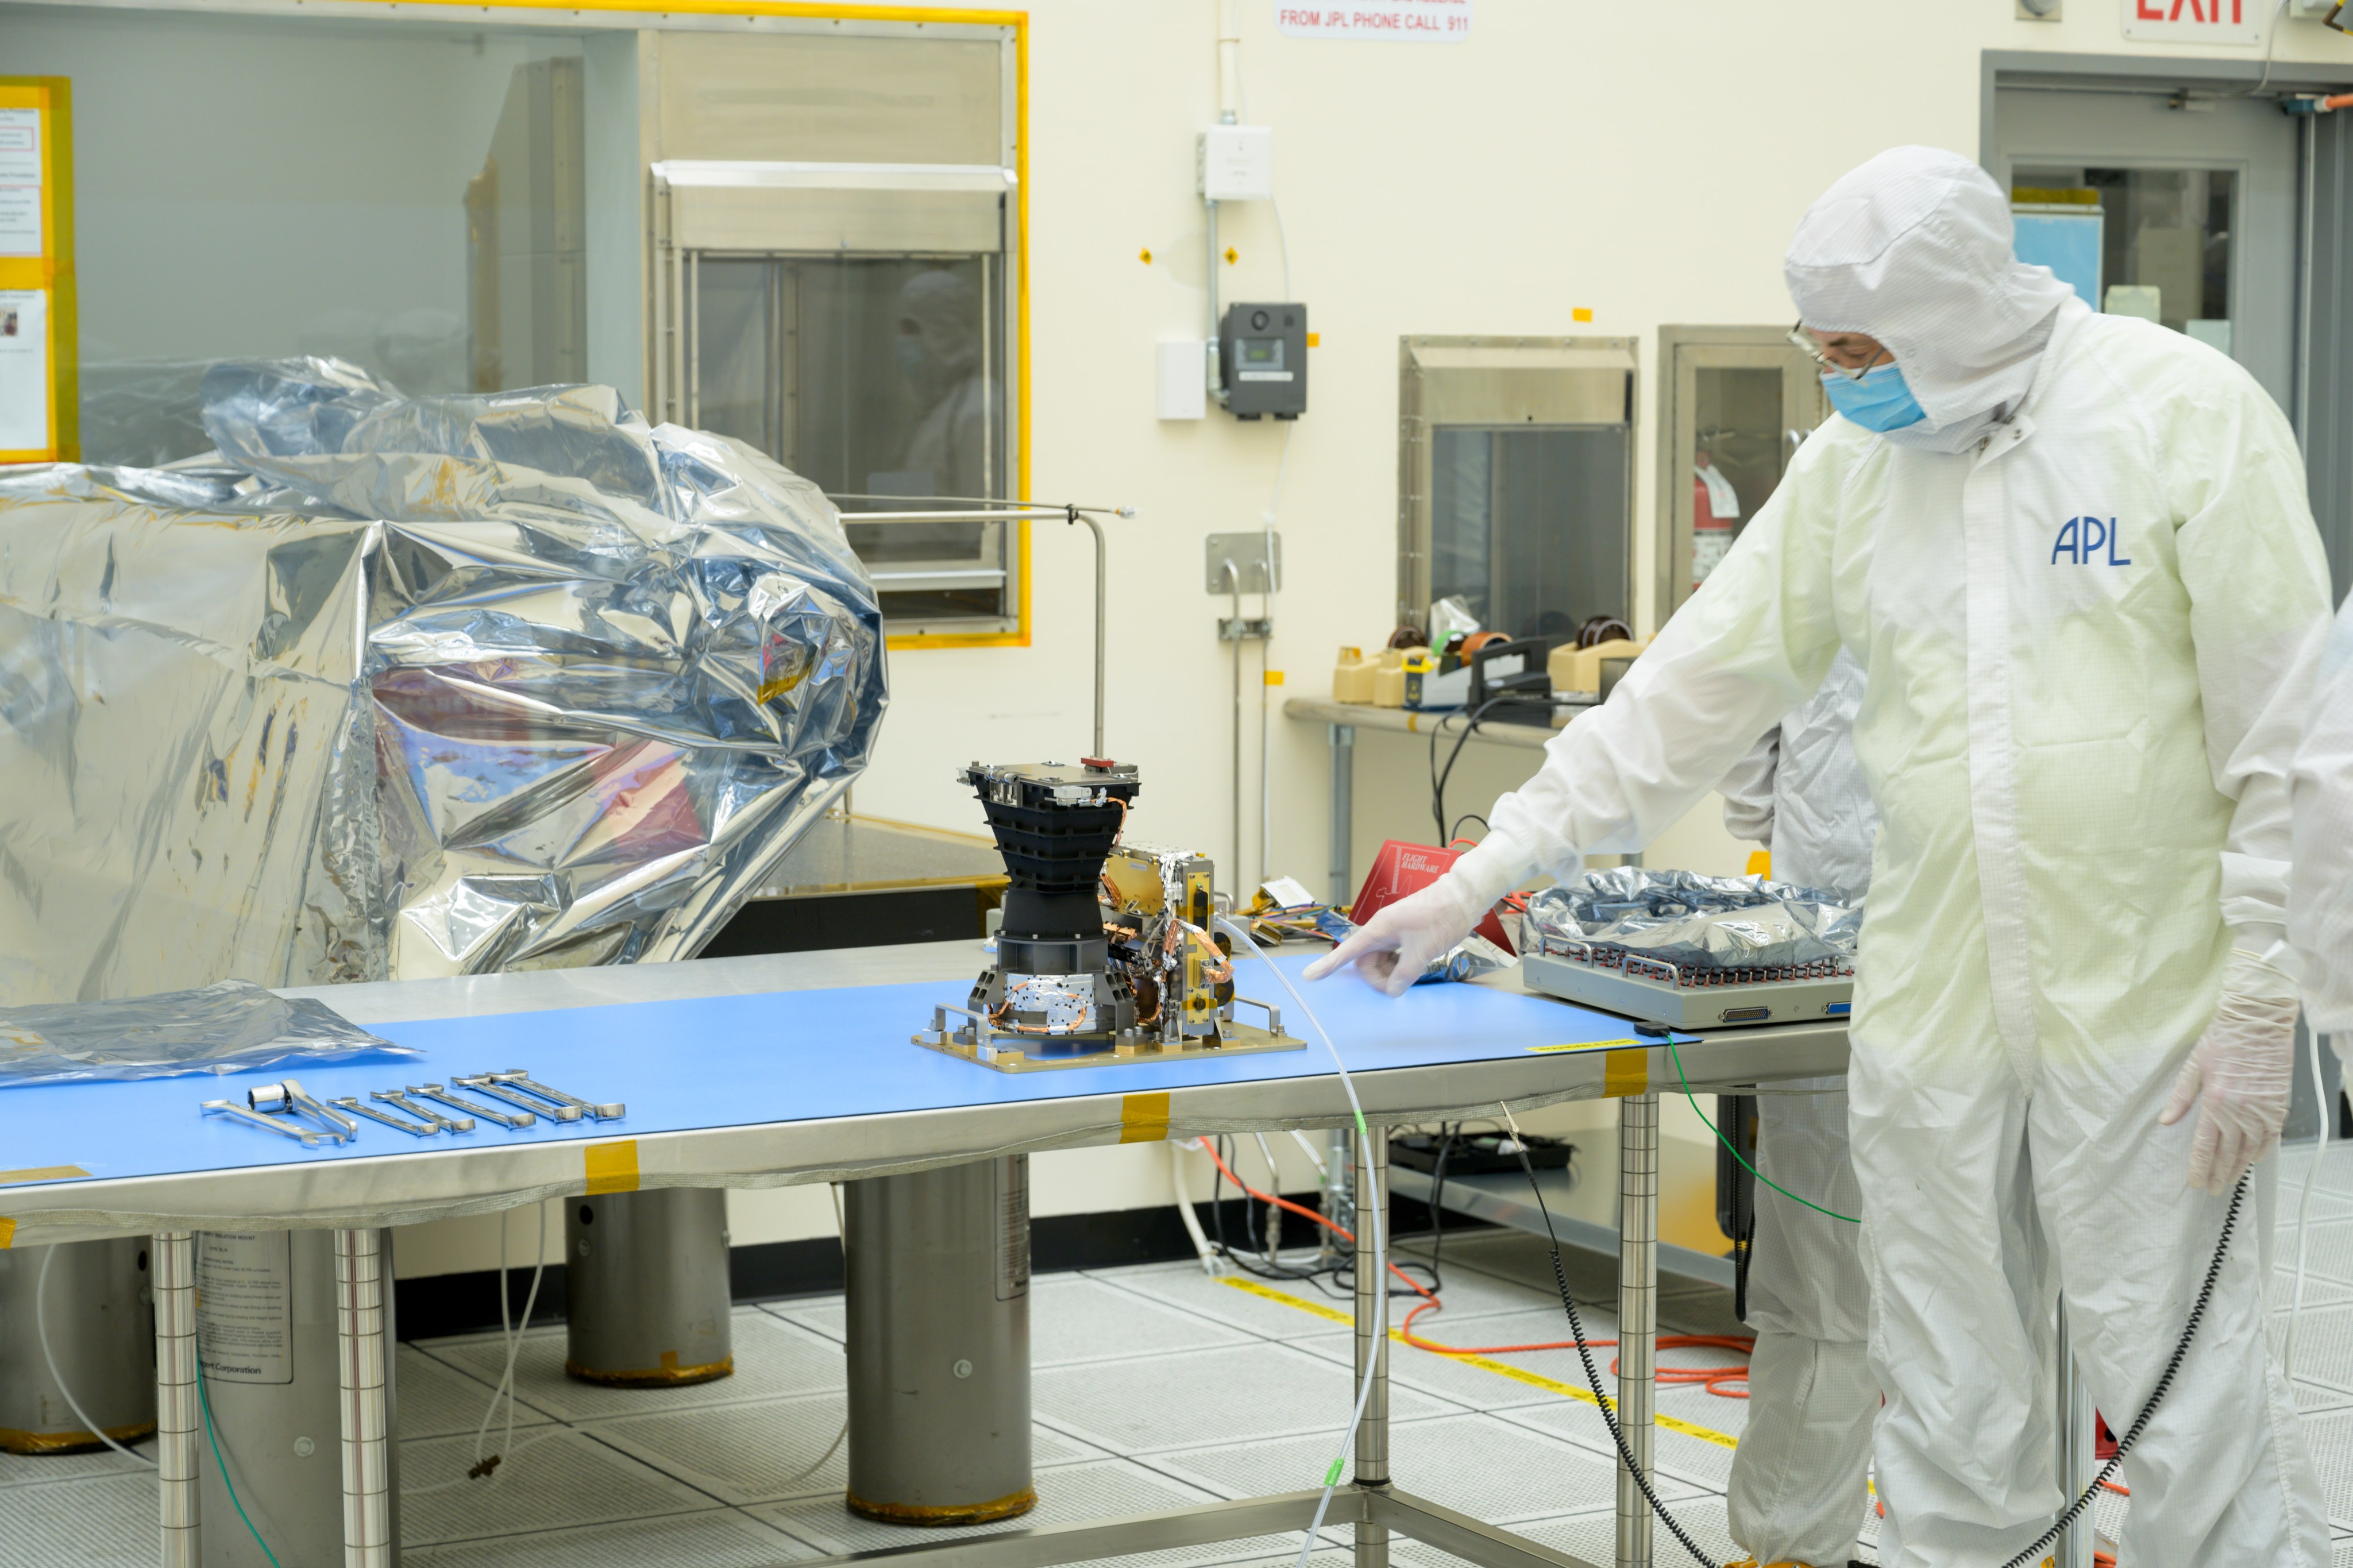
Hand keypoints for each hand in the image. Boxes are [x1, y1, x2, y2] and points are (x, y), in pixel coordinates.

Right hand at [1302, 879, 1480, 997]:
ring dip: (1393, 972)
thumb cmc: (1442, 916)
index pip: (1348, 951)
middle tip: (1400, 986)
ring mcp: (1394, 933)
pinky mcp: (1406, 935)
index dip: (1328, 965)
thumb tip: (1392, 991)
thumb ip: (1405, 974)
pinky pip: (1395, 956)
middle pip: (1366, 962)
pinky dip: (1402, 966)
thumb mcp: (1423, 950)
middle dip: (1378, 978)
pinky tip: (1415, 967)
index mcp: (1380, 929)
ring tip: (1414, 972)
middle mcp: (1382, 930)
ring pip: (1382, 961)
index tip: (1309, 976)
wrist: (1464, 897)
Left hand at [2159, 949, 2300, 1194]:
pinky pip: (2271, 1137)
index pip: (2206, 1146)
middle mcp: (2241, 1111)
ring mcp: (2263, 1110)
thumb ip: (2181, 1098)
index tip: (2196, 1182)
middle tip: (2211, 1188)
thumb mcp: (2194, 1066)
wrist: (2258, 1022)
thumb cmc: (2224, 1039)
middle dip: (2218, 1173)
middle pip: (2228, 1153)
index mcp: (2217, 1102)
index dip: (2200, 1168)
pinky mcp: (2278, 1105)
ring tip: (2229, 1179)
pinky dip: (2261, 1151)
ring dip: (2239, 1167)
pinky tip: (2252, 1159)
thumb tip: (2166, 1120)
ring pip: (2251, 1149)